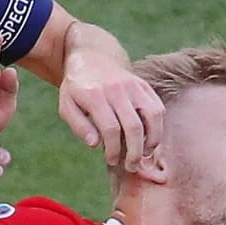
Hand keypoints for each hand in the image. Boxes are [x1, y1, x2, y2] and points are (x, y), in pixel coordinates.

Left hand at [58, 47, 164, 170]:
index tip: (111, 160)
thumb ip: (79, 126)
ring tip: (145, 154)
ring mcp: (133, 85)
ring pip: (152, 116)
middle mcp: (116, 89)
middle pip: (134, 126)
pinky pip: (158, 108)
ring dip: (152, 140)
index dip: (113, 149)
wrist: (93, 58)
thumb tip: (95, 144)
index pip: (110, 129)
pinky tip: (150, 140)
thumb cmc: (78, 88)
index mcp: (94, 95)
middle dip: (134, 152)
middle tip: (131, 166)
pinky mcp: (144, 85)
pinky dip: (158, 127)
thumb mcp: (67, 106)